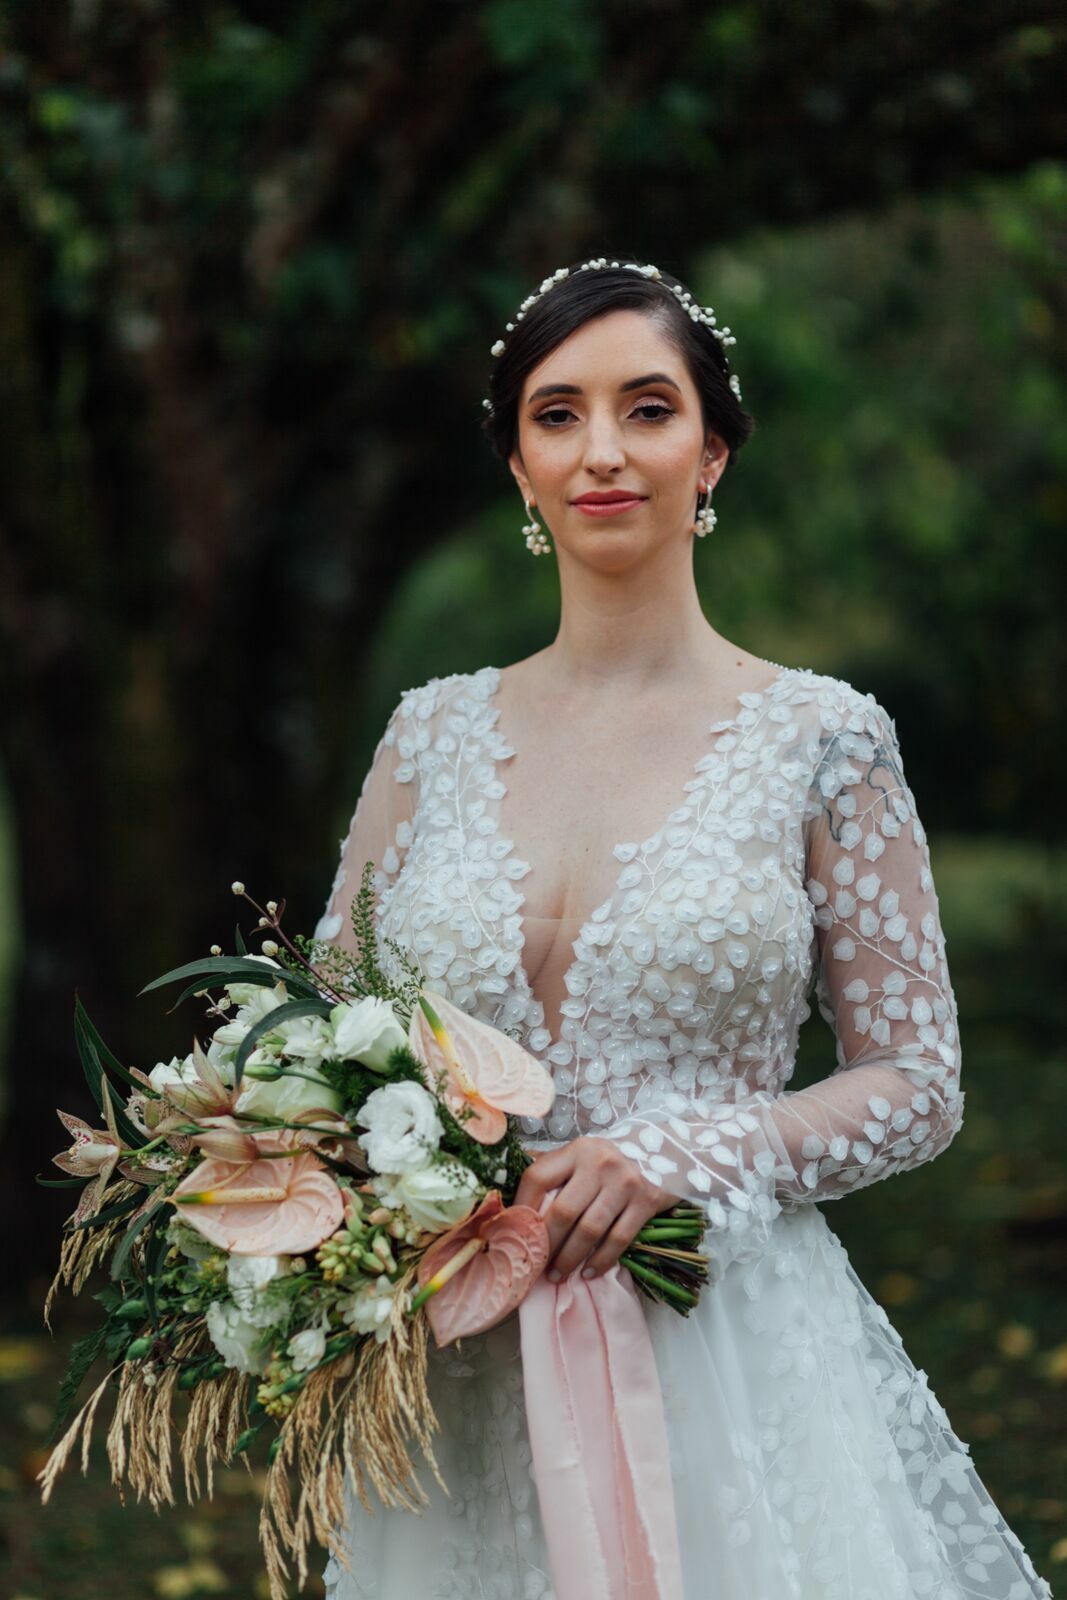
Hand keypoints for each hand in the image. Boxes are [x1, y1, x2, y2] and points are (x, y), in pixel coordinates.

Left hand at [513, 1137, 676, 1282]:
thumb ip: (553, 1171)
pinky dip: (601, 1261)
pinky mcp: (646, 1201)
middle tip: (536, 1265)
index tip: (514, 1233)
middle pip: (563, 1211)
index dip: (522, 1207)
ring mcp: (624, 1182)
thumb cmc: (610, 1160)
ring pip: (589, 1230)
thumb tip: (513, 1200)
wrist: (664, 1149)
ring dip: (570, 1258)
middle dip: (546, 1244)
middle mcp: (599, 1163)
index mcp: (576, 1150)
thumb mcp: (581, 1155)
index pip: (538, 1177)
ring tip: (557, 1276)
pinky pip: (618, 1239)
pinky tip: (589, 1273)